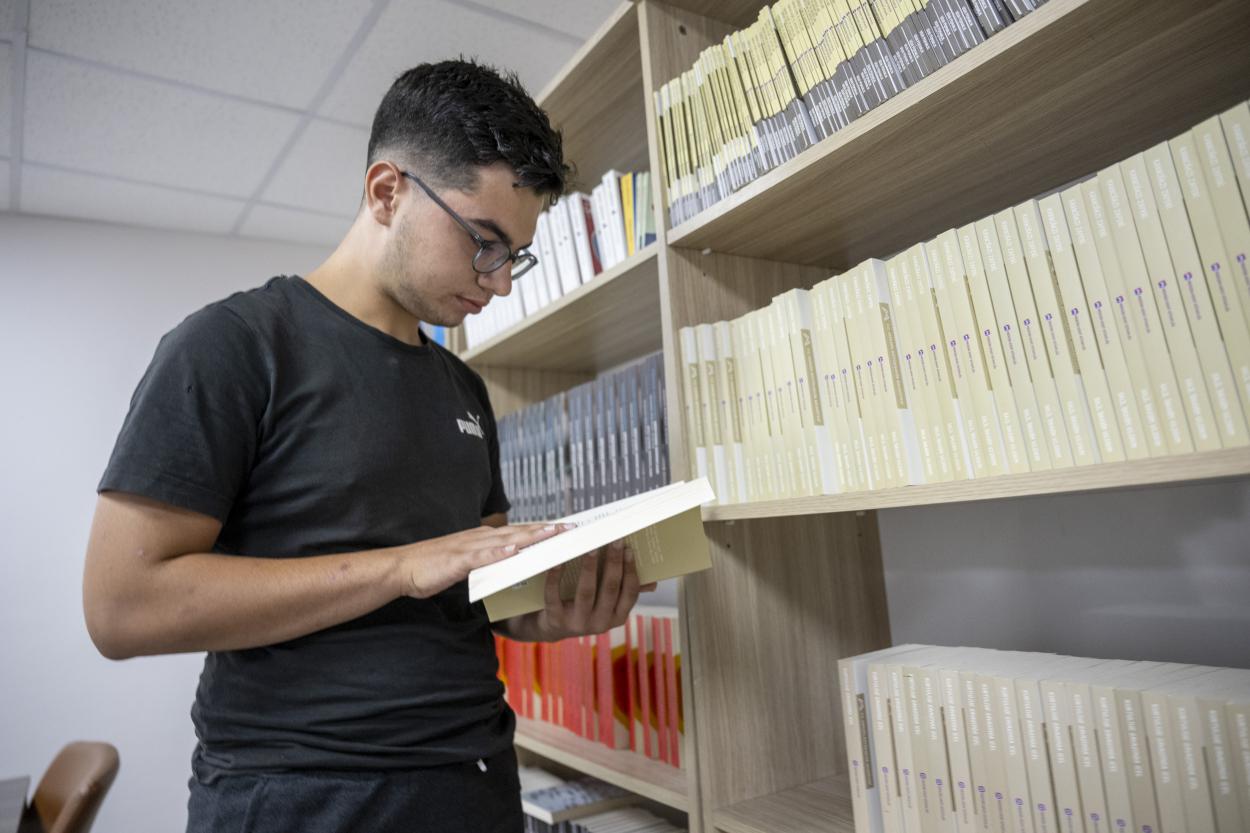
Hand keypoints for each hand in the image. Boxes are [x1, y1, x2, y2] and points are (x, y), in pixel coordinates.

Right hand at [398, 523, 566, 598]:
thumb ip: (489, 561)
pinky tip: (515, 551)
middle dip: (548, 530)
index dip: (544, 530)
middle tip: (574, 528)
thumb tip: (510, 564)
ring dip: (531, 536)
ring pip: (507, 539)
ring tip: (554, 533)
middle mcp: (481, 537)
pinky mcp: (458, 560)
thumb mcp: (468, 563)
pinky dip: (499, 552)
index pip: (520, 533)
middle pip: (520, 531)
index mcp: (484, 538)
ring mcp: (470, 547)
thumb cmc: (434, 568)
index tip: (568, 529)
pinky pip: (482, 556)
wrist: (402, 568)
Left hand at [520, 539, 657, 641]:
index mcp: (618, 616)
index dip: (630, 570)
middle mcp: (601, 623)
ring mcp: (578, 623)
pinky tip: (559, 561)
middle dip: (613, 563)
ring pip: (586, 592)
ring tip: (590, 547)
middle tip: (613, 540)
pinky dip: (556, 577)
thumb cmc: (585, 606)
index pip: (630, 593)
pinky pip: (555, 596)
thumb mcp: (607, 603)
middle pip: (610, 589)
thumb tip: (653, 581)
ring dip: (589, 567)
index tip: (629, 549)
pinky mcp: (556, 619)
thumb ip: (625, 590)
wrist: (554, 627)